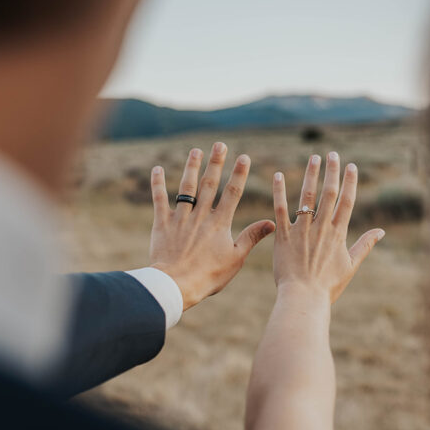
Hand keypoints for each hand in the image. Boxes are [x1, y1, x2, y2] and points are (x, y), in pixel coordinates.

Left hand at [149, 142, 275, 311]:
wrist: (177, 285)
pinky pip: (159, 200)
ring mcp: (180, 218)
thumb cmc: (209, 276)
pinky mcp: (162, 224)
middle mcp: (201, 215)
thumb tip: (272, 222)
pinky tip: (157, 169)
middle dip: (216, 163)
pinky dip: (158, 184)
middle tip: (220, 144)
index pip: (232, 193)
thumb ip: (252, 237)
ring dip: (191, 167)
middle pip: (210, 184)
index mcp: (220, 223)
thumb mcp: (236, 258)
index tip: (244, 157)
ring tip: (196, 150)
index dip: (238, 174)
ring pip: (186, 187)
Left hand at [272, 152, 384, 302]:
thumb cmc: (328, 286)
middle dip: (331, 171)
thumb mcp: (351, 265)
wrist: (304, 298)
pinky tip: (278, 175)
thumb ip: (365, 245)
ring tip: (313, 157)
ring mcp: (302, 230)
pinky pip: (280, 209)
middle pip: (329, 193)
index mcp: (338, 234)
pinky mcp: (283, 236)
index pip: (347, 201)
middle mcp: (321, 227)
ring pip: (306, 196)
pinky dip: (279, 191)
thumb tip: (381, 232)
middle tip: (331, 153)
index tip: (351, 165)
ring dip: (310, 175)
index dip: (350, 182)